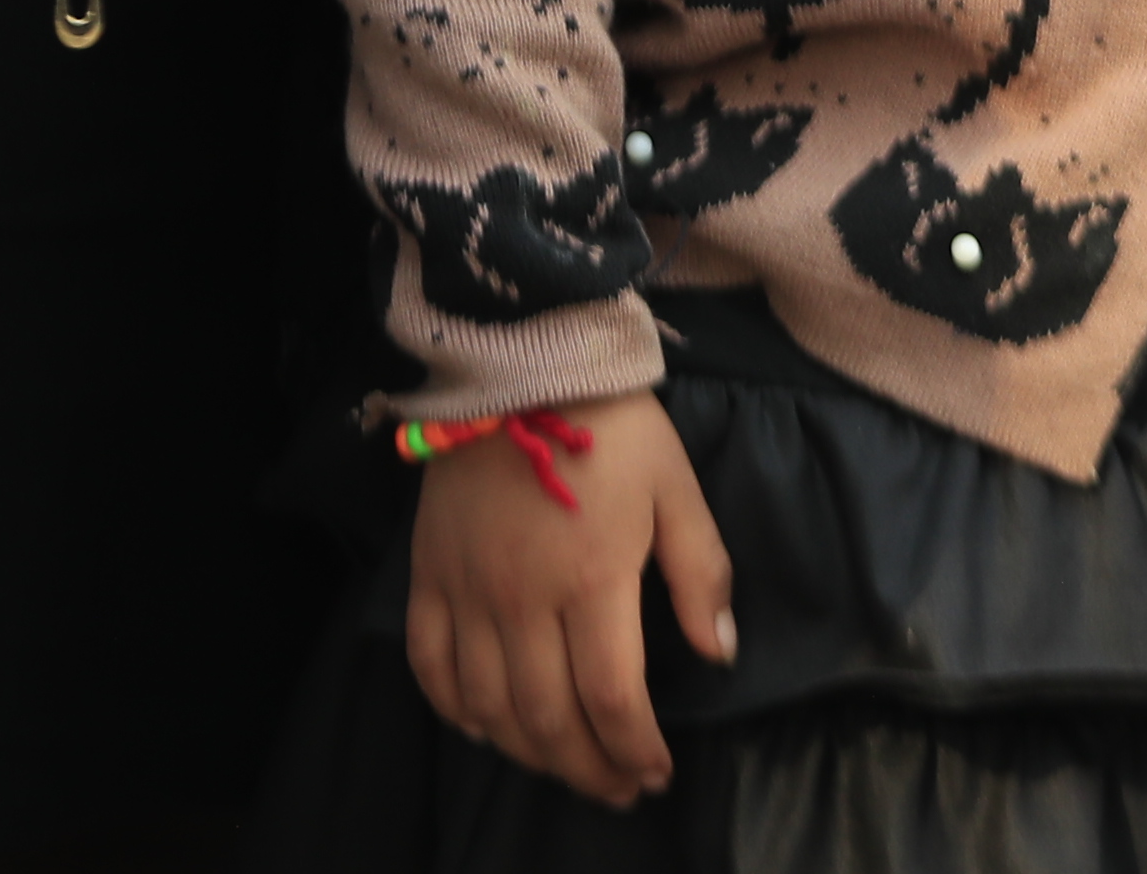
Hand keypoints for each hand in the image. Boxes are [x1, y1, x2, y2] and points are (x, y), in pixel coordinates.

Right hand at [407, 393, 738, 806]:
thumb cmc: (612, 424)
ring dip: (529, 753)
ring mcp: (467, 589)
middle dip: (588, 769)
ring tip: (564, 765)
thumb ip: (699, 572)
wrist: (521, 359)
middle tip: (618, 787)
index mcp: (592, 578)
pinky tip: (485, 727)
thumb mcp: (676, 486)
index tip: (657, 771)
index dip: (634, 749)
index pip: (611, 697)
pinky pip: (429, 665)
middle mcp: (522, 598)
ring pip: (489, 707)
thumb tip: (719, 651)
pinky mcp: (427, 573)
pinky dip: (454, 710)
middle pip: (548, 719)